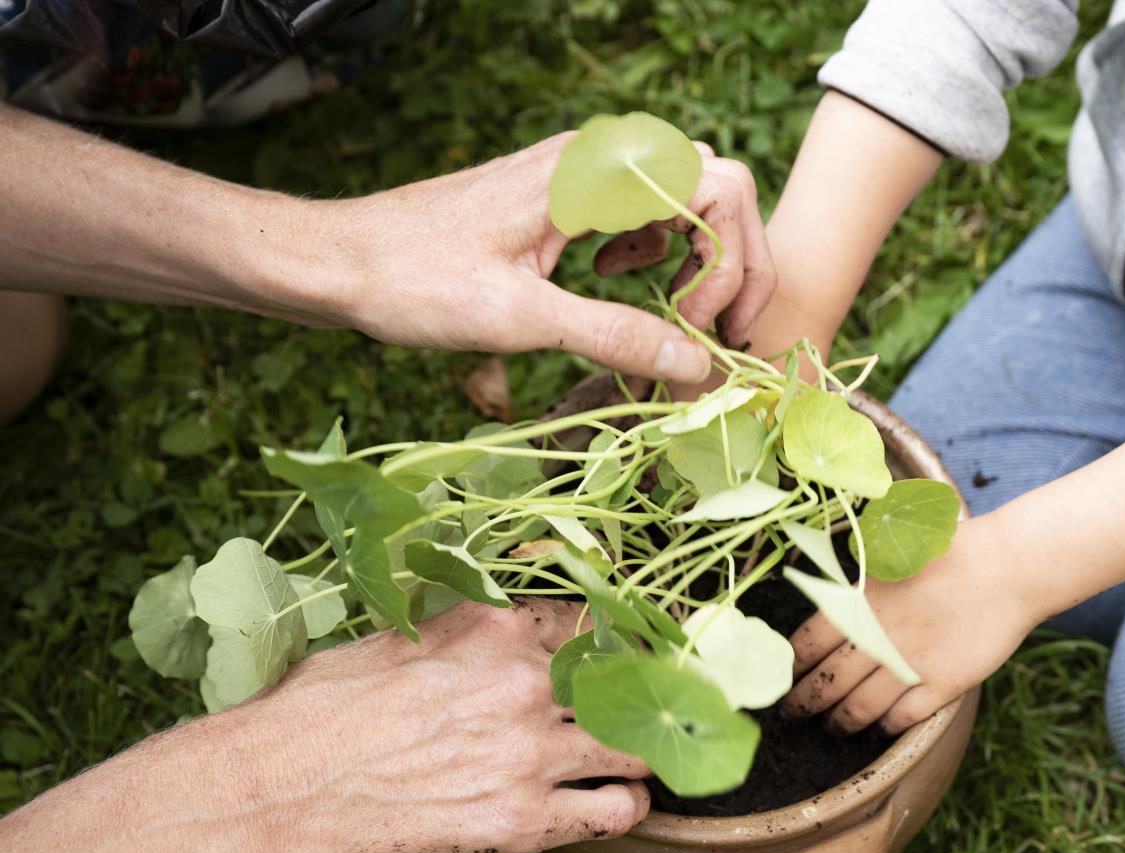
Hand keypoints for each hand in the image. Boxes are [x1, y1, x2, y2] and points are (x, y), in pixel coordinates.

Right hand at [241, 598, 650, 852]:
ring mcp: (530, 751)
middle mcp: (522, 681)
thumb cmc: (312, 716)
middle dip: (634, 697)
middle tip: (637, 712)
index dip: (607, 647)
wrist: (271, 793)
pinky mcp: (525, 819)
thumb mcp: (388, 641)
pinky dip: (627, 807)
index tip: (615, 662)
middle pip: (624, 680)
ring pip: (635, 744)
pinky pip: (618, 810)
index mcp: (490, 627)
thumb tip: (483, 636)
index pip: (588, 623)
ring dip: (638, 752)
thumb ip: (457, 635)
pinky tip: (615, 804)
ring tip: (628, 762)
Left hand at [325, 132, 773, 382]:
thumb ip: (616, 337)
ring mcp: (582, 174)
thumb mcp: (521, 320)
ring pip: (685, 196)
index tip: (698, 326)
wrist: (340, 260)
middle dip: (731, 262)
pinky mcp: (565, 196)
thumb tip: (697, 367)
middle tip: (713, 332)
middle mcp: (596, 160)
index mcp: (593, 174)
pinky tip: (617, 283)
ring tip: (678, 316)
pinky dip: (656, 250)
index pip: (720, 189)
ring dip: (699, 258)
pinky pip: (642, 208)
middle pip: (717, 187)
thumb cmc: (414, 281)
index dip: (729, 263)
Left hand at [781, 517, 1037, 734]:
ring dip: (840, 722)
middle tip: (795, 713)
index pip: (805, 645)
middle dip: (804, 704)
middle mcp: (878, 636)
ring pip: (858, 709)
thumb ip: (857, 586)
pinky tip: (879, 727)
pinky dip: (884, 727)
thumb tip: (825, 603)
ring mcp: (910, 664)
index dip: (789, 668)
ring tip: (834, 726)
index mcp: (859, 602)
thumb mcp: (890, 557)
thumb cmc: (949, 554)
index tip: (783, 678)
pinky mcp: (942, 684)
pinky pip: (901, 718)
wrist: (1006, 567)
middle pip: (825, 684)